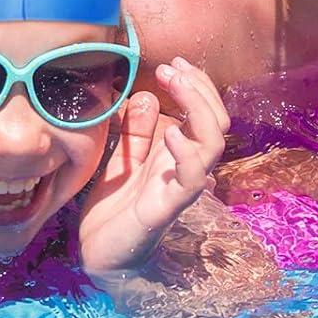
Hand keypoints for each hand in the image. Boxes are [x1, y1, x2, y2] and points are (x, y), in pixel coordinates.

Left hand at [79, 59, 227, 281]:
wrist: (98, 253)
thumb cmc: (113, 207)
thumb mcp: (122, 159)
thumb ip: (136, 131)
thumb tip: (146, 95)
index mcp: (177, 154)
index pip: (206, 113)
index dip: (196, 85)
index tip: (172, 64)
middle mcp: (186, 167)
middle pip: (218, 121)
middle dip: (200, 88)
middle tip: (172, 68)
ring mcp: (180, 186)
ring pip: (214, 143)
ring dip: (198, 107)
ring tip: (173, 84)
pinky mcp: (167, 207)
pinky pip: (191, 177)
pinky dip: (185, 151)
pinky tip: (170, 132)